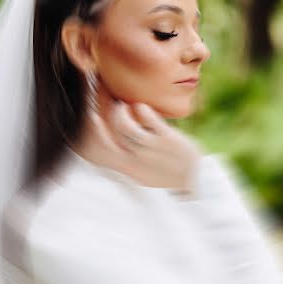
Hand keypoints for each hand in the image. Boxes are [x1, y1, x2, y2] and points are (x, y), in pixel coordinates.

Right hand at [85, 101, 202, 191]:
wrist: (197, 180)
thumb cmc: (169, 173)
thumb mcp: (144, 171)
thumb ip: (128, 157)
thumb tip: (117, 140)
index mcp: (129, 169)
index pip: (101, 152)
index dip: (90, 135)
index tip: (85, 119)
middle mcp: (136, 160)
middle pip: (108, 137)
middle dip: (97, 119)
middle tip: (96, 103)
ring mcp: (151, 149)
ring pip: (125, 127)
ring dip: (120, 112)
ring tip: (123, 105)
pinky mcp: (167, 139)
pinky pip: (149, 120)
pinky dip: (141, 110)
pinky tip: (140, 106)